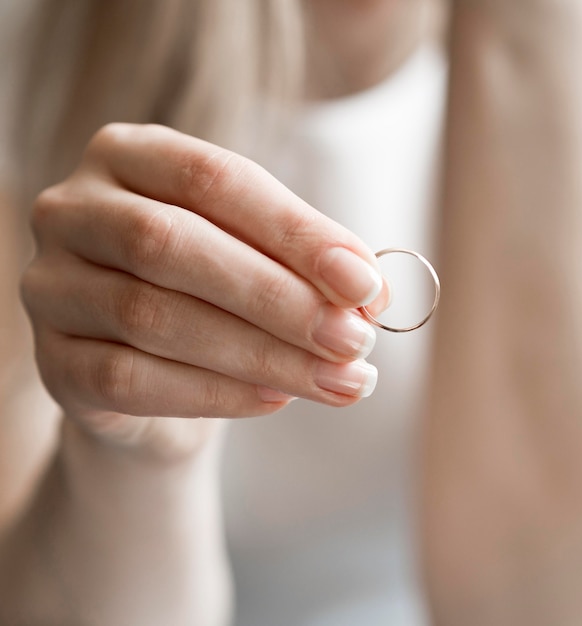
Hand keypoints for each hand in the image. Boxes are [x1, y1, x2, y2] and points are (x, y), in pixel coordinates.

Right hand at [21, 124, 385, 456]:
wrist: (158, 370)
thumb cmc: (215, 294)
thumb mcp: (259, 258)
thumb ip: (304, 266)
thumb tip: (368, 294)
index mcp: (130, 156)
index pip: (214, 178)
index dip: (295, 232)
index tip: (364, 283)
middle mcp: (75, 211)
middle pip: (173, 244)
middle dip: (278, 299)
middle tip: (354, 341)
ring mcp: (52, 286)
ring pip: (153, 316)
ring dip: (262, 355)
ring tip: (337, 380)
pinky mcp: (52, 362)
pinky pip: (129, 380)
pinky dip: (215, 392)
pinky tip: (275, 398)